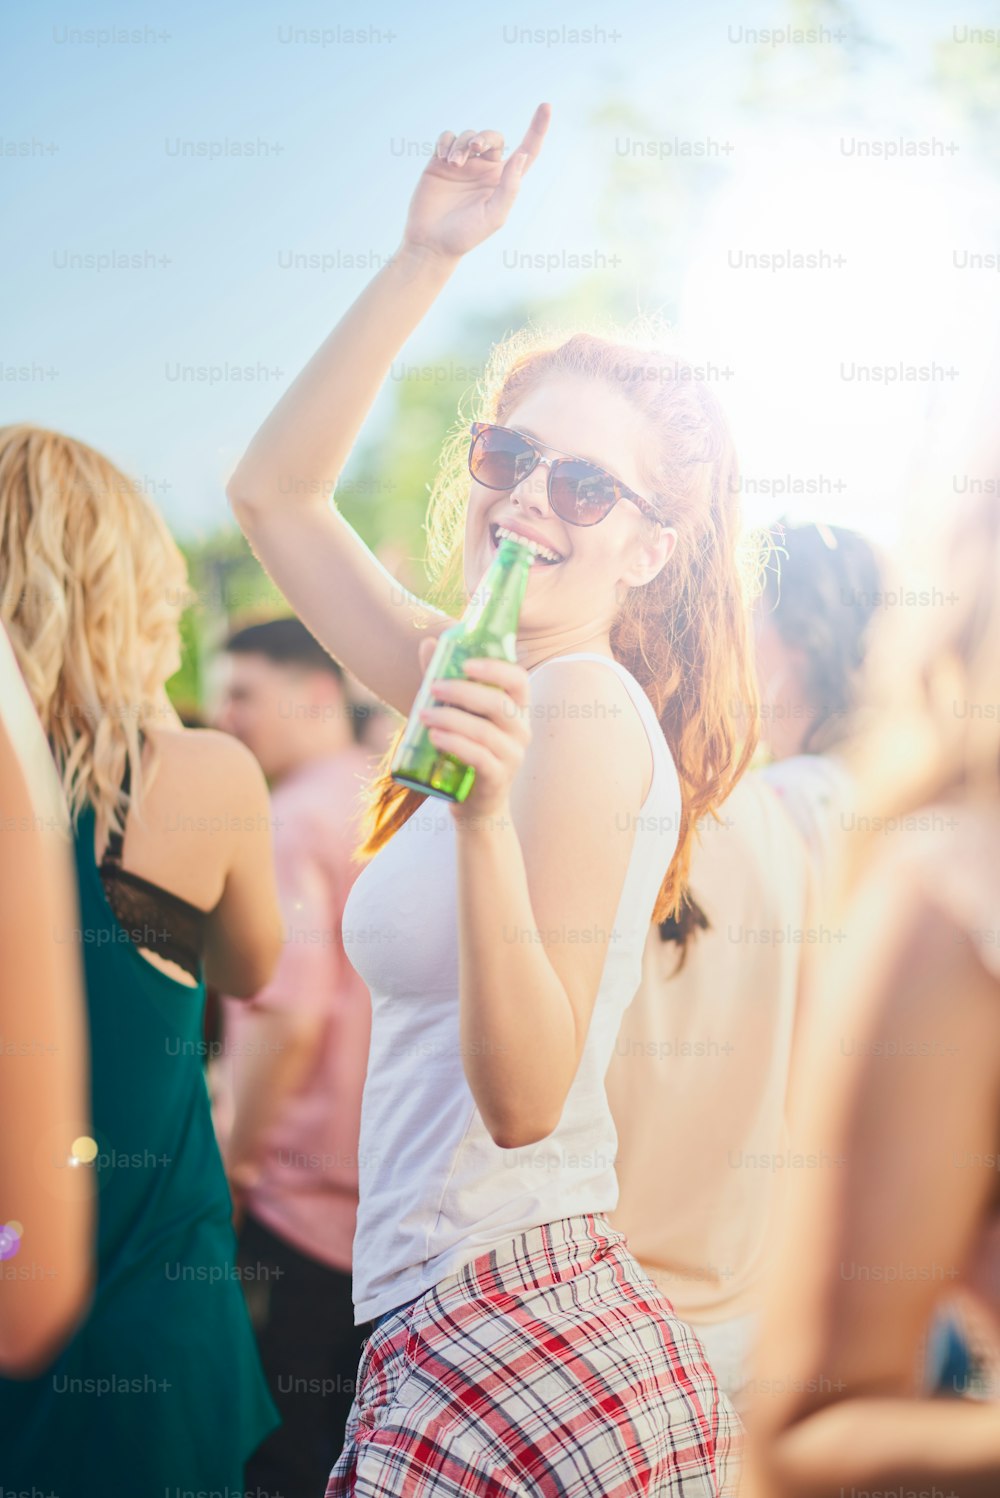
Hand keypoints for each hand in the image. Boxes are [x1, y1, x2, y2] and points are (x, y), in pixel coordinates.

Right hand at [401, 103, 550, 260]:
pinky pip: (447, 137)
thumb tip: (522, 157)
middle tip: (473, 150)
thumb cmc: (465, 235)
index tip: (546, 106)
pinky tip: (442, 158)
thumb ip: (510, 187)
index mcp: (503, 181)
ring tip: (452, 164)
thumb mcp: (494, 216)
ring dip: (461, 144)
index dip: (537, 129)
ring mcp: (463, 164)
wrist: (431, 242)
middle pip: (493, 137)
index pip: (526, 151)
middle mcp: (485, 169)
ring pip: (468, 136)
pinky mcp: (440, 162)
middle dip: (484, 138)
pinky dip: (445, 142)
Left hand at [416, 638, 530, 821]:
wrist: (476, 805)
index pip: (518, 680)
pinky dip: (454, 743)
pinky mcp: (498, 778)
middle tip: (433, 687)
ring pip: (485, 731)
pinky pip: (478, 757)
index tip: (466, 663)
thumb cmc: (466, 751)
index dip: (495, 668)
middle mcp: (521, 730)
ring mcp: (512, 756)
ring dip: (451, 718)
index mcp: (516, 709)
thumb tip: (428, 643)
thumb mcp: (457, 714)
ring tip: (423, 714)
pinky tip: (434, 736)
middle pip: (499, 704)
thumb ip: (445, 681)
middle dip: (464, 692)